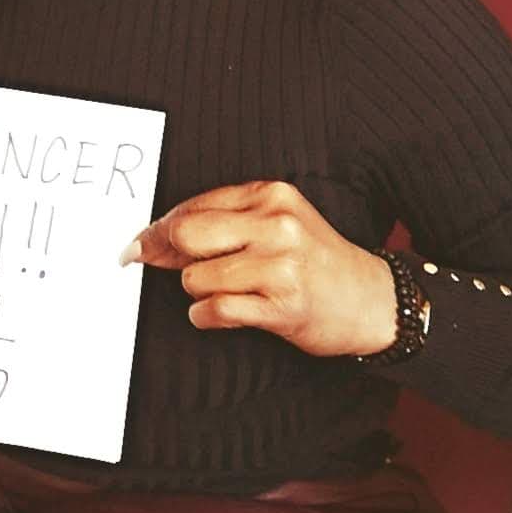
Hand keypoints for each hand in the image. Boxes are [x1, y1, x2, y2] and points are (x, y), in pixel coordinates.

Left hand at [123, 180, 397, 358]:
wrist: (372, 300)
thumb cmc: (316, 263)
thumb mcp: (279, 222)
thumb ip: (226, 220)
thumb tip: (154, 237)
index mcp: (272, 195)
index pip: (194, 206)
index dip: (158, 229)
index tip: (138, 246)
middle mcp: (277, 224)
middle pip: (187, 235)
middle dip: (165, 255)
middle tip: (158, 267)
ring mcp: (282, 265)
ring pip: (196, 277)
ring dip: (197, 292)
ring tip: (224, 294)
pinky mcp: (284, 305)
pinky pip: (216, 309)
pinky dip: (206, 317)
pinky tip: (220, 315)